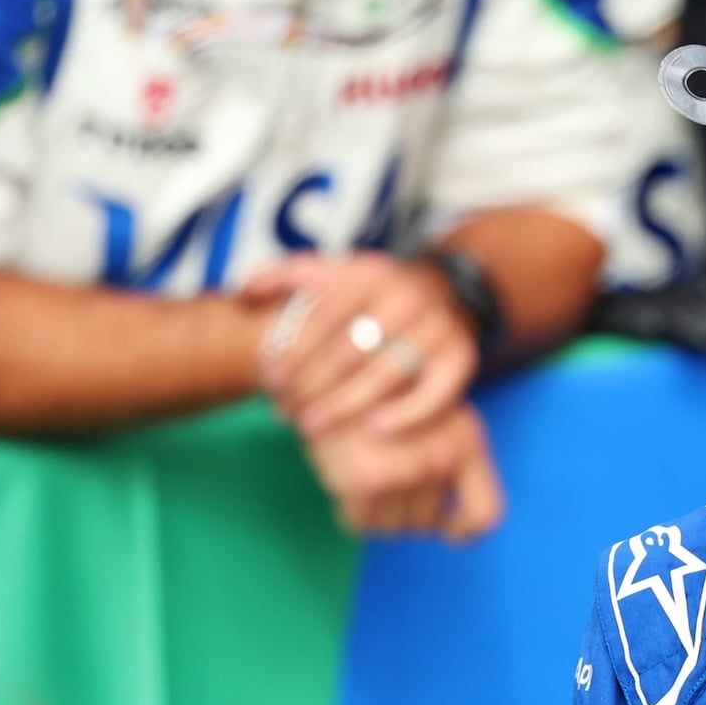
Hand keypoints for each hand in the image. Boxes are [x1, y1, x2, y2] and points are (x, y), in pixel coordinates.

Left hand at [243, 251, 478, 441]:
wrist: (439, 294)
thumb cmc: (366, 295)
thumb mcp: (329, 272)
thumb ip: (282, 276)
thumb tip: (245, 290)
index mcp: (369, 273)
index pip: (323, 315)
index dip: (293, 352)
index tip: (271, 380)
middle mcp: (407, 296)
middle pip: (350, 352)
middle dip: (311, 387)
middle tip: (286, 413)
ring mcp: (437, 327)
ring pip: (386, 375)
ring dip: (344, 406)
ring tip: (312, 427)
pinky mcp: (460, 357)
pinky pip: (434, 393)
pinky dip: (406, 415)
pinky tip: (375, 431)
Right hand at [303, 401, 506, 541]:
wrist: (337, 362)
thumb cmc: (387, 390)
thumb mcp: (438, 413)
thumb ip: (451, 459)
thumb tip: (446, 522)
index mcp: (467, 443)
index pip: (483, 515)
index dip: (464, 532)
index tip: (445, 529)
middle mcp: (442, 460)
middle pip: (427, 522)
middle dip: (407, 509)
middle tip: (385, 479)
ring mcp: (406, 474)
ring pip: (394, 527)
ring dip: (379, 511)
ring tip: (367, 473)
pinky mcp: (366, 482)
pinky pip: (361, 522)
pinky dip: (353, 510)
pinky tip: (347, 481)